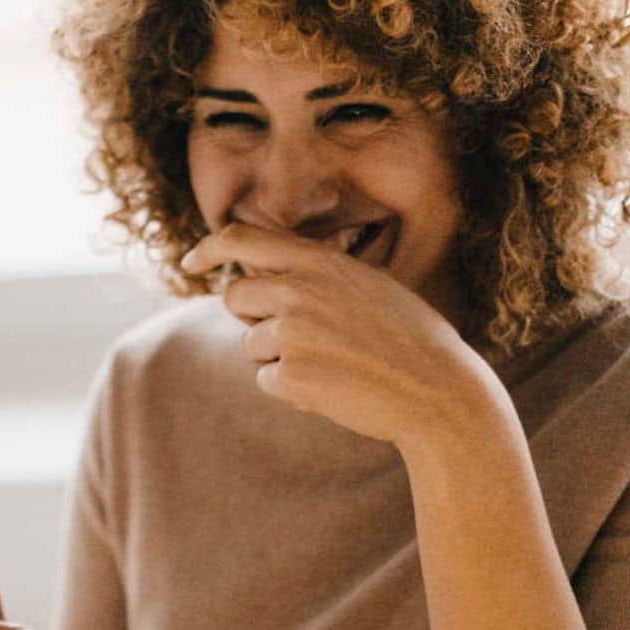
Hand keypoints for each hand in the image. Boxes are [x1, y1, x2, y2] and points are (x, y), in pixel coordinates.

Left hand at [181, 224, 499, 449]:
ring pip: (250, 344)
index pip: (241, 238)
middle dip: (252, 317)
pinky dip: (292, 389)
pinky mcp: (290, 374)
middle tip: (296, 336)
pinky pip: (267, 380)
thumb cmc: (408, 340)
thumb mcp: (367, 286)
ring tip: (332, 363)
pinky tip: (334, 387)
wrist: (438, 391)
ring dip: (278, 358)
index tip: (191, 263)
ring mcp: (291, 332)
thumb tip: (264, 277)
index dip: (208, 249)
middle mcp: (298, 289)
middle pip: (234, 296)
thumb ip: (316, 277)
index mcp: (319, 262)